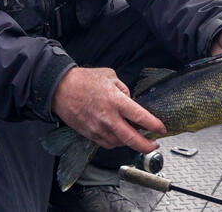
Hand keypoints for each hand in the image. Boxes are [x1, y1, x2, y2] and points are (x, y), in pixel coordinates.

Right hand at [51, 67, 165, 152]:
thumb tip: (130, 100)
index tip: (161, 128)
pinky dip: (116, 142)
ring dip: (130, 142)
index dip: (154, 124)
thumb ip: (123, 89)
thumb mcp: (109, 75)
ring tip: (135, 137)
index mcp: (115, 100)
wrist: (60, 89)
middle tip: (154, 145)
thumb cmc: (83, 80)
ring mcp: (98, 128)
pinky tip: (119, 136)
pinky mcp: (90, 134)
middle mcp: (108, 117)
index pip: (140, 117)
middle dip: (146, 145)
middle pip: (131, 138)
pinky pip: (107, 143)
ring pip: (120, 143)